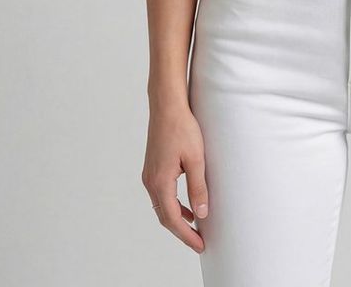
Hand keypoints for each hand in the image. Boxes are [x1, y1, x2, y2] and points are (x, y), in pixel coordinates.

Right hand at [141, 100, 208, 251]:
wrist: (167, 106)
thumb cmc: (182, 128)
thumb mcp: (196, 159)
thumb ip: (198, 187)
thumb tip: (201, 214)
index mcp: (160, 182)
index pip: (172, 219)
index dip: (186, 235)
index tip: (200, 245)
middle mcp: (150, 181)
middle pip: (164, 216)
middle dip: (181, 231)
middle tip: (198, 241)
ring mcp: (149, 174)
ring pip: (161, 206)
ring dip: (176, 219)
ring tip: (194, 227)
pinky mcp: (152, 167)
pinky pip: (161, 194)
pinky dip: (172, 205)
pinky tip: (185, 206)